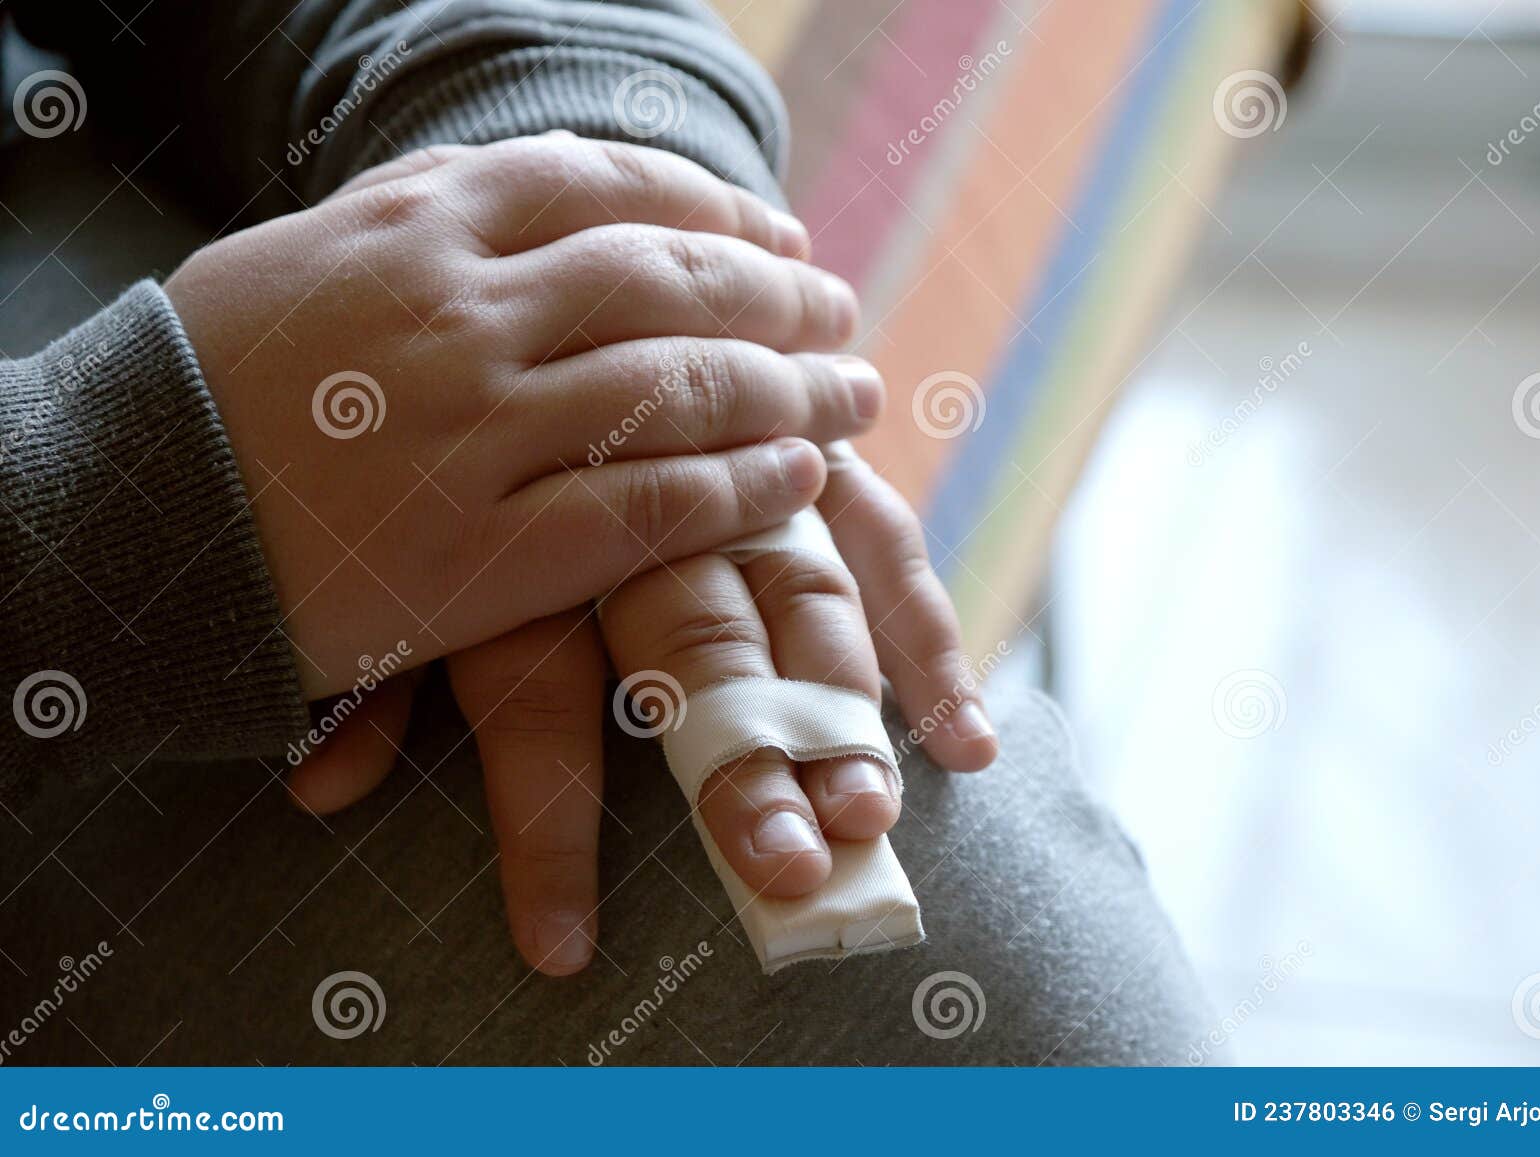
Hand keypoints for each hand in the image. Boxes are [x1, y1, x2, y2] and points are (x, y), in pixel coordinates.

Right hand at [165, 134, 871, 697]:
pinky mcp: (486, 553)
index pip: (610, 186)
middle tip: (841, 310)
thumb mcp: (307, 257)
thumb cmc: (205, 388)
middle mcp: (462, 313)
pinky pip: (648, 509)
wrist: (119, 522)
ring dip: (792, 389)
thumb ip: (430, 220)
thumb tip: (550, 198)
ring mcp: (478, 433)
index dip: (716, 205)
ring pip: (681, 390)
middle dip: (779, 292)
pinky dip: (739, 489)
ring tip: (853, 392)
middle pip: (670, 279)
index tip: (777, 230)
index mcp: (418, 226)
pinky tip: (798, 475)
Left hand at [288, 449, 997, 974]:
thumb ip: (372, 674)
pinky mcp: (817, 461)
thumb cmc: (485, 454)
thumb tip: (315, 793)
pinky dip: (927, 638)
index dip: (546, 825)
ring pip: (808, 594)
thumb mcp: (421, 551)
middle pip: (698, 642)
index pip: (539, 692)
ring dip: (845, 711)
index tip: (562, 952)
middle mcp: (643, 504)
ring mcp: (741, 477)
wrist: (574, 278)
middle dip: (741, 764)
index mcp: (533, 534)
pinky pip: (887, 548)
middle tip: (783, 872)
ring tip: (876, 819)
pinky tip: (968, 741)